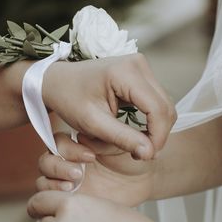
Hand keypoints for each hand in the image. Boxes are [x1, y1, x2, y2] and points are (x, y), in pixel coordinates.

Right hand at [36, 133, 155, 206]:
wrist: (145, 181)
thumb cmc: (134, 158)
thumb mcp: (121, 144)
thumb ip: (101, 139)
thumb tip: (82, 139)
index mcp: (77, 146)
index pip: (56, 143)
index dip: (67, 148)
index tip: (91, 156)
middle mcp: (68, 163)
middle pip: (45, 162)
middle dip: (58, 166)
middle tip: (79, 173)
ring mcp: (68, 183)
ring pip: (43, 181)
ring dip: (53, 182)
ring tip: (73, 186)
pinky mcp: (71, 202)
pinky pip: (51, 202)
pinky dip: (55, 199)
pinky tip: (74, 199)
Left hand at [42, 54, 175, 160]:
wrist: (57, 81)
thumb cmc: (69, 99)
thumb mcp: (92, 123)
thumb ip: (122, 138)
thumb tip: (150, 153)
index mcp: (126, 72)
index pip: (158, 109)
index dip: (157, 137)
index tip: (145, 157)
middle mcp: (138, 64)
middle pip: (165, 107)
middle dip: (156, 135)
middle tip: (139, 155)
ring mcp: (141, 67)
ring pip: (163, 106)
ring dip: (153, 129)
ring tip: (134, 146)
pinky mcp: (140, 74)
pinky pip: (155, 101)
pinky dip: (149, 120)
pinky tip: (134, 133)